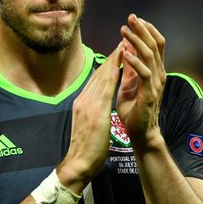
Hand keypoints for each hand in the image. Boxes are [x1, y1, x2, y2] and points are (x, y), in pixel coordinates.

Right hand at [58, 43, 122, 193]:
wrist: (78, 163)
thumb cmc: (86, 148)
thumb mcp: (89, 124)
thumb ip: (93, 111)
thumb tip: (99, 104)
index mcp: (83, 102)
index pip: (97, 79)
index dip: (108, 64)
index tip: (118, 52)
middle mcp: (84, 99)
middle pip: (100, 73)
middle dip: (112, 56)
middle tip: (123, 40)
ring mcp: (88, 104)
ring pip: (103, 76)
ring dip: (114, 59)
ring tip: (124, 45)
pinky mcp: (94, 111)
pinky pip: (105, 87)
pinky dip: (113, 72)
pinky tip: (120, 64)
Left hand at [116, 14, 165, 150]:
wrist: (139, 134)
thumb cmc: (134, 110)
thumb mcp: (129, 85)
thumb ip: (129, 69)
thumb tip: (124, 50)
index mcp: (155, 71)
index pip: (156, 45)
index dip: (147, 30)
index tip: (135, 19)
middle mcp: (159, 75)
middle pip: (154, 45)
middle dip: (142, 29)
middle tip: (131, 17)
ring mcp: (156, 84)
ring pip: (150, 56)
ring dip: (136, 41)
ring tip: (124, 31)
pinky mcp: (149, 94)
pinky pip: (144, 73)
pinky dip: (134, 61)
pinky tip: (124, 53)